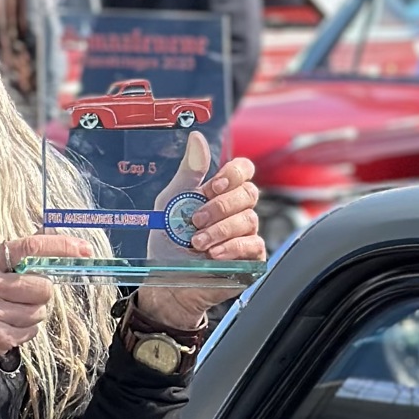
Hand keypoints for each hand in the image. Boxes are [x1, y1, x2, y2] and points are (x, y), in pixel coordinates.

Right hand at [0, 236, 84, 371]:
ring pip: (40, 311)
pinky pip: (32, 331)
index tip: (83, 249)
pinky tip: (7, 325)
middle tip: (28, 294)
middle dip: (43, 292)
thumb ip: (10, 258)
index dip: (63, 247)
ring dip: (34, 312)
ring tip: (12, 312)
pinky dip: (26, 329)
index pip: (31, 247)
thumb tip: (48, 242)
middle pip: (42, 286)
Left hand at [136, 141, 264, 331]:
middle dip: (220, 205)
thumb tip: (197, 137)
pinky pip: (252, 245)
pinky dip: (231, 248)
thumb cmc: (169, 242)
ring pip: (249, 220)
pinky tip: (214, 254)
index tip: (212, 186)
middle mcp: (237, 211)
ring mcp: (246, 234)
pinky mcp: (251, 259)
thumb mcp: (170, 204)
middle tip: (195, 220)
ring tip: (197, 243)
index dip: (232, 174)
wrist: (166, 281)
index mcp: (221, 193)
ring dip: (220, 230)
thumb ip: (187, 173)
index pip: (243, 170)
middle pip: (248, 193)